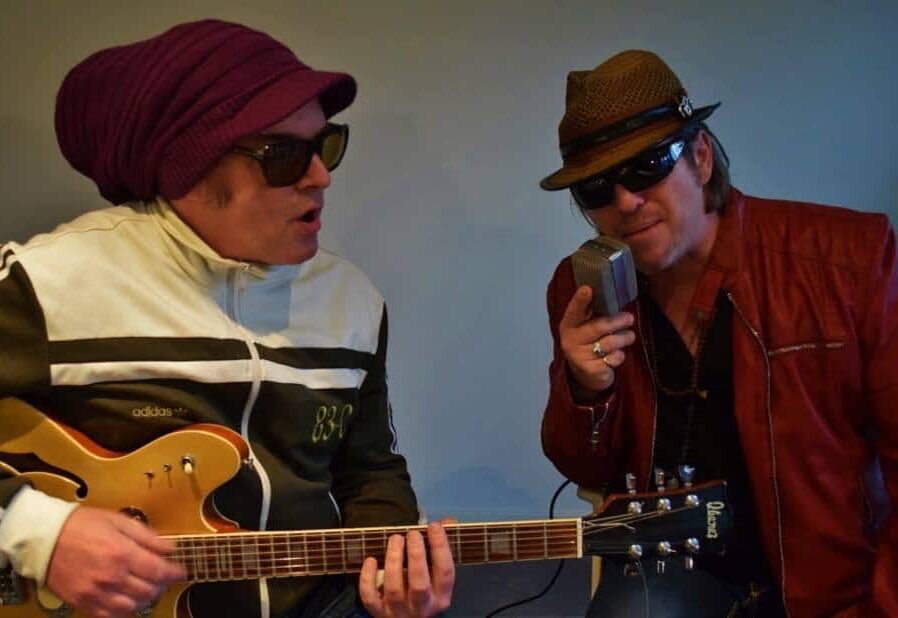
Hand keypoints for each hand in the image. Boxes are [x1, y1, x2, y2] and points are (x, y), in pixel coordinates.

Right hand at [46, 506, 184, 617]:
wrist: (45, 538)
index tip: (180, 572)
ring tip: (146, 587)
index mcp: (123, 553)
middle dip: (161, 585)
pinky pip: (110, 615)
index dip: (175, 573)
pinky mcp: (83, 602)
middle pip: (149, 591)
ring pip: (132, 606)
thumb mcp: (119, 521)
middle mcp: (112, 576)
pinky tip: (127, 598)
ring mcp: (96, 592)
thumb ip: (147, 536)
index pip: (159, 571)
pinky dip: (123, 610)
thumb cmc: (82, 525)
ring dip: (144, 598)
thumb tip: (170, 547)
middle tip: (163, 577)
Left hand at [359, 521, 454, 616]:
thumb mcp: (437, 576)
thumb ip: (441, 548)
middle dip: (416, 555)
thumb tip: (446, 522)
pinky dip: (368, 578)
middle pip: (419, 583)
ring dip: (394, 560)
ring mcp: (398, 611)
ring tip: (395, 539)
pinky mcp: (378, 613)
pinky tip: (371, 559)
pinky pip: (370, 597)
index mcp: (441, 597)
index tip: (434, 526)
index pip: (445, 572)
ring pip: (394, 588)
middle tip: (413, 533)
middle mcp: (422, 608)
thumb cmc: (425, 592)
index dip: (440, 547)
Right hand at [560, 285, 635, 396]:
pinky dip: (619, 355)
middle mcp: (570, 340)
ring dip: (624, 338)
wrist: (584, 375)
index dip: (580, 300)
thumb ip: (593, 312)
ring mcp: (579, 357)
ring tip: (629, 336)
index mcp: (569, 324)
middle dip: (618, 321)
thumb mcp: (586, 326)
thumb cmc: (589, 343)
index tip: (587, 289)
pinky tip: (617, 354)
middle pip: (598, 326)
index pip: (574, 310)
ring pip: (609, 343)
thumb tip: (611, 291)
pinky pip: (613, 358)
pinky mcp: (591, 370)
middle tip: (630, 318)